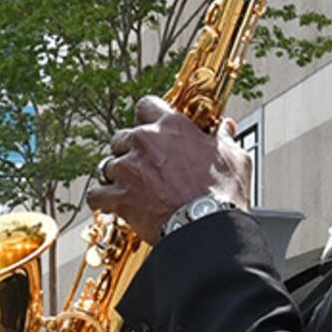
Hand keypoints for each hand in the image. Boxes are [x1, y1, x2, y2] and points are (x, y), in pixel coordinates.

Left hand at [88, 98, 238, 235]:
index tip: (151, 130)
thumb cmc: (222, 194)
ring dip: (115, 176)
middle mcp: (145, 141)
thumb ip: (225, 138)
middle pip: (121, 137)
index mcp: (171, 126)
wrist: (207, 226)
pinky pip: (96, 195)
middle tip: (142, 166)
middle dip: (128, 151)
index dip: (147, 118)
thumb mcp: (234, 158)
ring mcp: (129, 168)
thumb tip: (227, 127)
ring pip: (107, 165)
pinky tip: (111, 204)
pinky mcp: (119, 196)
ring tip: (129, 188)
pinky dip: (102, 200)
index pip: (147, 105)